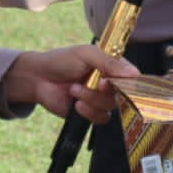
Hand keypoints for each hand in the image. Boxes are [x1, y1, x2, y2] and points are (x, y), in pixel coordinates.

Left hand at [3, 45, 139, 122]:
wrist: (38, 78)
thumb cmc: (61, 61)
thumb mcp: (86, 54)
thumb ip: (109, 62)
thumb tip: (134, 73)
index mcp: (111, 66)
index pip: (131, 76)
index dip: (127, 82)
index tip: (114, 80)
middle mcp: (109, 83)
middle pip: (124, 94)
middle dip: (107, 90)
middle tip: (97, 84)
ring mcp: (100, 98)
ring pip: (110, 106)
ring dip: (91, 99)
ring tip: (74, 89)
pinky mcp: (90, 112)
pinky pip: (101, 118)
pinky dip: (89, 112)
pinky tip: (76, 104)